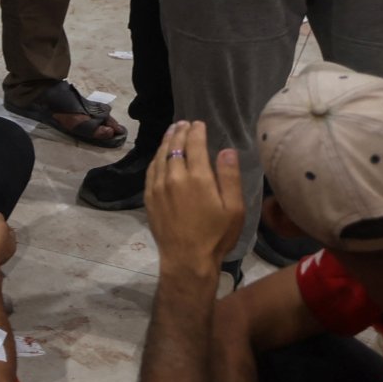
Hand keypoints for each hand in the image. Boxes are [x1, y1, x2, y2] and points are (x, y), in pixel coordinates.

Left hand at [146, 120, 244, 276]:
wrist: (186, 258)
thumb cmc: (216, 235)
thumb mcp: (233, 208)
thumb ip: (229, 177)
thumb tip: (226, 150)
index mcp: (197, 178)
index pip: (194, 145)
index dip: (196, 132)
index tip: (199, 123)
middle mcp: (174, 177)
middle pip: (174, 147)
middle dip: (180, 132)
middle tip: (184, 123)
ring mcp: (158, 186)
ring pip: (160, 156)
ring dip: (166, 141)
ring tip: (172, 132)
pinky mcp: (149, 196)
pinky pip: (151, 170)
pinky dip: (156, 157)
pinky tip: (160, 154)